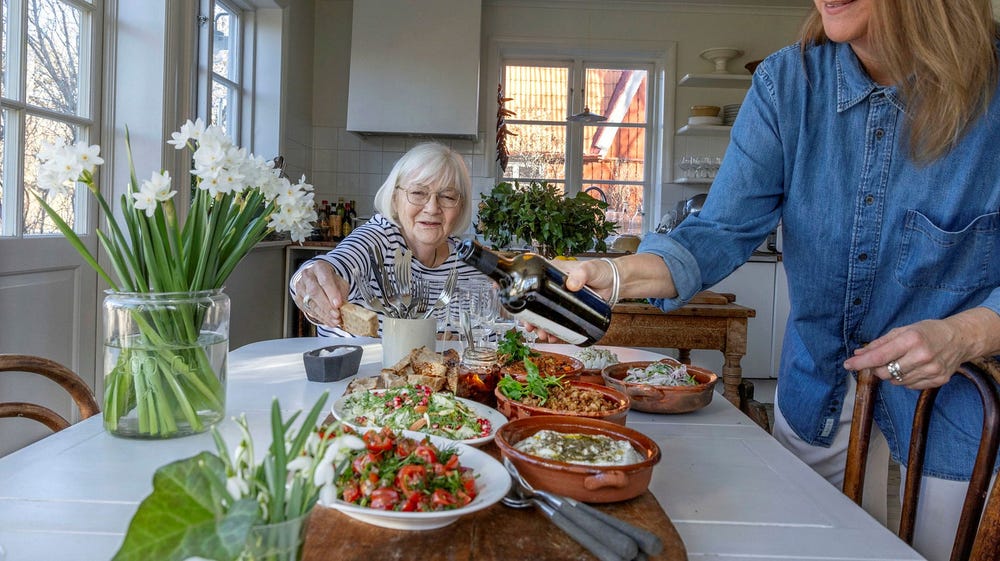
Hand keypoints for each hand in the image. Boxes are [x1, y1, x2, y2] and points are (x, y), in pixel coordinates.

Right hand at [291, 261, 349, 327]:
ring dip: (324, 314)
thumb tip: (342, 306)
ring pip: (311, 303)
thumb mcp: (339, 282)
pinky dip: (320, 317)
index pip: (325, 280)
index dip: (332, 292)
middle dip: (327, 306)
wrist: (317, 279)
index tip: (338, 304)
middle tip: (336, 315)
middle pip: (315, 292)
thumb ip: (341, 292)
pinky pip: (308, 310)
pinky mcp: (298, 299)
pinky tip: (328, 321)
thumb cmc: (330, 280)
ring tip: (335, 321)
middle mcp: (307, 276)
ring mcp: (300, 287)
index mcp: (319, 268)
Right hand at [524, 259, 617, 342]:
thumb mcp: (589, 269)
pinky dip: (555, 330)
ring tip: (543, 335)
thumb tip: (571, 284)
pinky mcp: (570, 309)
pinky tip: (554, 336)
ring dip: (542, 326)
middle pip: (537, 303)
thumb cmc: (601, 270)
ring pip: (546, 314)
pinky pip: (559, 321)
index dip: (527, 298)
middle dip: (532, 318)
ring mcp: (561, 299)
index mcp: (554, 273)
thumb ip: (581, 274)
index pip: (534, 284)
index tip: (524, 311)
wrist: (615, 282)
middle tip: (532, 328)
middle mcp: (554, 287)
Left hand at [842, 308, 999, 389]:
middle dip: (877, 368)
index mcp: (912, 339)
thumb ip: (879, 343)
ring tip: (901, 361)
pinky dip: (905, 379)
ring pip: (897, 381)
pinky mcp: (938, 381)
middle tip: (880, 361)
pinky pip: (910, 386)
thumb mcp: (903, 330)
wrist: (960, 339)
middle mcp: (923, 356)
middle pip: (886, 373)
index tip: (848, 364)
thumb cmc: (928, 331)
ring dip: (891, 374)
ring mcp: (932, 370)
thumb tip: (858, 353)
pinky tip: (912, 368)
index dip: (861, 362)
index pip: (880, 356)